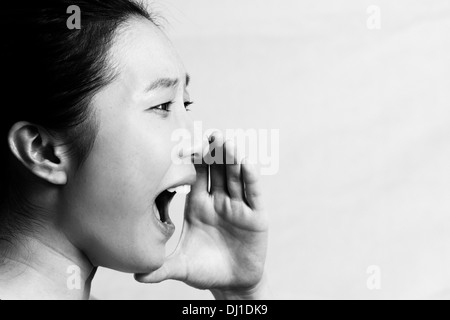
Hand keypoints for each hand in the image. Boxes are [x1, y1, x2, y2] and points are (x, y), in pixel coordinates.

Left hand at [135, 132, 268, 298]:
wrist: (232, 284)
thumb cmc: (205, 271)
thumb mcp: (182, 267)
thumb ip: (162, 268)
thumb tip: (135, 275)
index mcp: (198, 205)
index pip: (196, 176)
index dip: (192, 160)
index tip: (183, 143)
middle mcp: (218, 201)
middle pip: (217, 170)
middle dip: (214, 153)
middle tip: (209, 134)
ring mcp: (237, 207)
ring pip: (235, 177)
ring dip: (232, 159)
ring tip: (226, 142)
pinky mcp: (255, 217)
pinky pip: (253, 195)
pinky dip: (251, 179)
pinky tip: (247, 164)